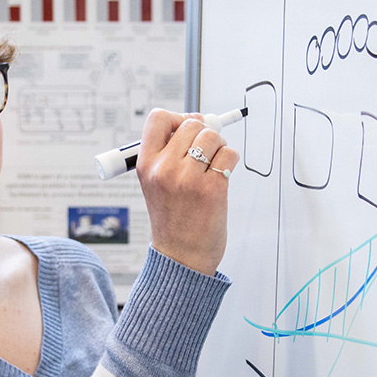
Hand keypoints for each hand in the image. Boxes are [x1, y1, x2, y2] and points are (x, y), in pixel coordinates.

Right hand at [134, 108, 239, 274]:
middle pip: (191, 124)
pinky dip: (230, 160)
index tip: (186, 129)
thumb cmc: (173, 220)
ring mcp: (188, 179)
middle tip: (205, 151)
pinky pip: (229, 154)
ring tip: (213, 164)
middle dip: (203, 133)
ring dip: (219, 145)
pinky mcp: (212, 189)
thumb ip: (168, 154)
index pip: (158, 118)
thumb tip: (198, 121)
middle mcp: (164, 169)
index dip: (177, 117)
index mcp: (145, 165)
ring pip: (212, 136)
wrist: (181, 258)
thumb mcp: (155, 185)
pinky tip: (222, 175)